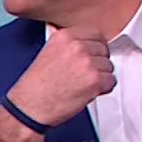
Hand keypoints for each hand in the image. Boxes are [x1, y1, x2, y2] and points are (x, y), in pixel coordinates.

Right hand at [0, 30, 115, 141]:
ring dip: (100, 77)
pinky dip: (102, 89)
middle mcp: (76, 46)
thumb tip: (82, 40)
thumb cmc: (35, 87)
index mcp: (64, 37)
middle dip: (98, 62)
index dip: (95, 47)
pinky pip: (111, 81)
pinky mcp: (95, 80)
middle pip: (104, 49)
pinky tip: (86, 92)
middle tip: (83, 74)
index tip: (90, 55)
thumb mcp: (47, 53)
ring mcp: (87, 63)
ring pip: (109, 66)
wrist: (29, 108)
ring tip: (81, 84)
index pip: (95, 33)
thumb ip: (67, 44)